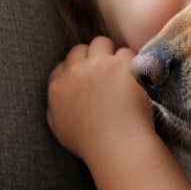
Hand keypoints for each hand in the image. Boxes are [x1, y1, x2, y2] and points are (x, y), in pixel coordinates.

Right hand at [47, 36, 154, 162]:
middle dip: (94, 56)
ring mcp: (100, 65)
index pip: (65, 63)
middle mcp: (76, 71)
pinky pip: (127, 52)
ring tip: (123, 73)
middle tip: (108, 71)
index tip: (90, 77)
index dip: (79, 68)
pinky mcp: (123, 64)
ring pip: (104, 43)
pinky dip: (132, 63)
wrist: (118, 146)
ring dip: (113, 56)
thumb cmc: (91, 143)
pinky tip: (136, 79)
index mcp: (58, 86)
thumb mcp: (59, 127)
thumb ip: (54, 106)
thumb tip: (57, 91)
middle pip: (83, 48)